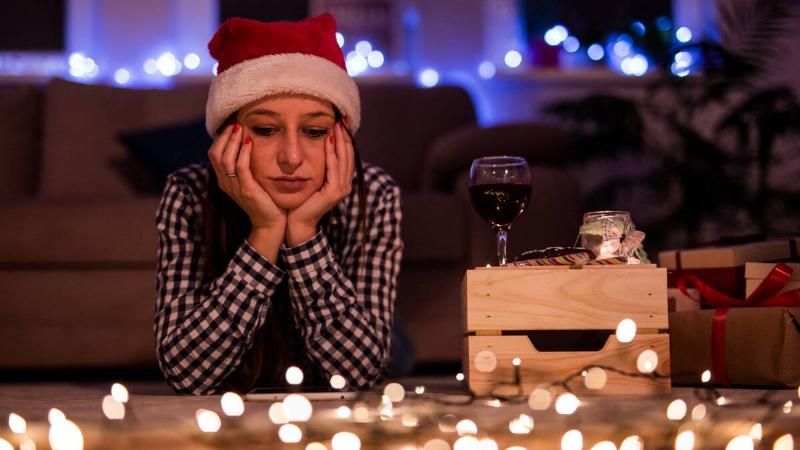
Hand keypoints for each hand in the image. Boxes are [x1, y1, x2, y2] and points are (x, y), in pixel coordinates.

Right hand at [207, 123, 286, 230]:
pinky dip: (244, 153)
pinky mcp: (247, 190)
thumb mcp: (250, 180)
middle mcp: (225, 183)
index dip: (220, 137)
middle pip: (216, 154)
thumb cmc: (264, 199)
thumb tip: (247, 143)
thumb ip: (244, 166)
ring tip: (240, 128)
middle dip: (225, 136)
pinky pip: (241, 168)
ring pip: (225, 159)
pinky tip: (249, 142)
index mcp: (224, 180)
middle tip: (234, 122)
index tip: (230, 124)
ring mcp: (234, 187)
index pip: (214, 154)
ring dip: (232, 141)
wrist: (270, 222)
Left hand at [286, 121, 354, 245]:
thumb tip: (317, 147)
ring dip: (340, 141)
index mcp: (341, 181)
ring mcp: (341, 189)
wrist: (297, 221)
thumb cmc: (302, 201)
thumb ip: (319, 167)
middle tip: (342, 119)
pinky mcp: (334, 192)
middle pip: (348, 155)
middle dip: (345, 136)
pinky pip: (334, 168)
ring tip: (337, 126)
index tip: (341, 122)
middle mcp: (345, 184)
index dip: (345, 139)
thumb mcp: (313, 180)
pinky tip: (328, 141)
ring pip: (343, 159)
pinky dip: (331, 153)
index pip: (346, 156)